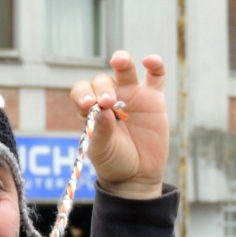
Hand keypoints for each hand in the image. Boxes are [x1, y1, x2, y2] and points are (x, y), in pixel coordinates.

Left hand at [70, 51, 168, 198]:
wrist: (136, 176)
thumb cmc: (112, 162)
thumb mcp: (102, 149)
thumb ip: (101, 129)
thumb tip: (102, 109)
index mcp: (90, 110)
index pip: (81, 91)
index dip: (83, 93)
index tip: (88, 104)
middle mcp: (109, 98)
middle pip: (101, 81)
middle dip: (103, 88)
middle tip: (107, 102)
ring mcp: (131, 96)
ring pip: (125, 70)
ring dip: (122, 61)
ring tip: (119, 61)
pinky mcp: (153, 97)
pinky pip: (155, 76)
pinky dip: (154, 65)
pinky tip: (149, 61)